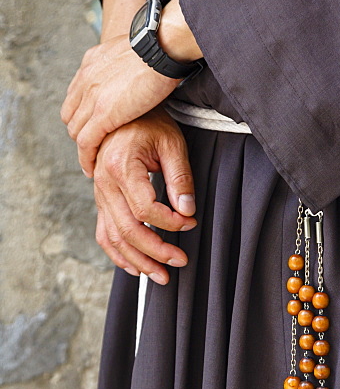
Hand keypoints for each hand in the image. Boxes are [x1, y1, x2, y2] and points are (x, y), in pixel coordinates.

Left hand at [60, 34, 179, 176]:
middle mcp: (86, 78)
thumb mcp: (134, 51)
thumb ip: (125, 63)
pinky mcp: (103, 113)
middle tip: (94, 147)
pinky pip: (86, 141)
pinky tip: (92, 167)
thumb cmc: (160, 47)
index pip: (77, 95)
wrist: (161, 46)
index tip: (94, 128)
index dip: (84, 115)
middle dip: (81, 132)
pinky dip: (86, 157)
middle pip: (71, 114)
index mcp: (92, 62)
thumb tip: (136, 68)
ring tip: (93, 161)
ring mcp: (92, 96)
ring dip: (83, 147)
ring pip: (76, 130)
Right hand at [92, 108, 197, 284]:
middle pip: (128, 230)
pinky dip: (118, 255)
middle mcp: (104, 183)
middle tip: (180, 261)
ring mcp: (99, 194)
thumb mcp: (172, 144)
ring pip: (114, 237)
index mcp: (121, 167)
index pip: (146, 209)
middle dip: (156, 251)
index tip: (191, 223)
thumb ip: (180, 179)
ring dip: (138, 261)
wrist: (123, 112)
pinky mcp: (101, 200)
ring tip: (162, 276)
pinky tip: (136, 268)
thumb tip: (187, 212)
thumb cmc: (150, 123)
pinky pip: (104, 233)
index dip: (171, 222)